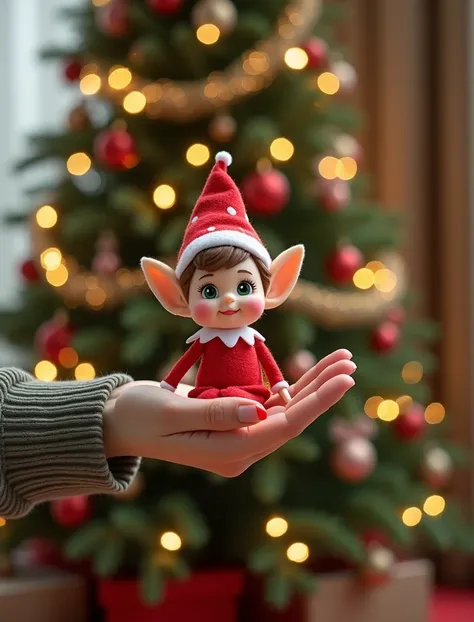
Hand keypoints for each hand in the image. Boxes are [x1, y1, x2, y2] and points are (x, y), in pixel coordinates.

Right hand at [103, 349, 354, 476]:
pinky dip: (291, 388)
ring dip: (312, 386)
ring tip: (340, 361)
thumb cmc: (137, 416)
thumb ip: (215, 413)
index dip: (316, 402)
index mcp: (227, 453)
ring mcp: (237, 437)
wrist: (117, 423)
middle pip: (292, 419)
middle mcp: (238, 450)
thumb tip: (261, 411)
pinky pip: (269, 406)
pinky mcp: (233, 423)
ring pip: (285, 411)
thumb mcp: (170, 413)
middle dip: (322, 390)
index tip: (343, 378)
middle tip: (350, 362)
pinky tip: (309, 374)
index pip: (283, 427)